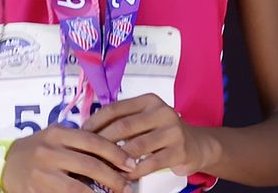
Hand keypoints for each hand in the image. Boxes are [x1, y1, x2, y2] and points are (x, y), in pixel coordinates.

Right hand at [0, 125, 136, 192]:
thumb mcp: (55, 137)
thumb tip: (114, 153)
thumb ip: (79, 141)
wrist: (4, 163)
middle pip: (89, 165)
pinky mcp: (36, 191)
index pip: (92, 141)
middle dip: (113, 177)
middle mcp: (49, 151)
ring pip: (77, 187)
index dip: (115, 153)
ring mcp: (41, 173)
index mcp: (57, 133)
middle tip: (128, 186)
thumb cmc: (36, 149)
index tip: (131, 163)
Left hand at [83, 93, 219, 179]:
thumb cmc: (162, 132)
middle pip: (123, 127)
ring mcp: (172, 130)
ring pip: (136, 146)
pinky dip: (134, 171)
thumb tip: (88, 131)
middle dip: (102, 142)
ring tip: (103, 168)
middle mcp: (162, 111)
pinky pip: (150, 163)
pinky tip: (124, 176)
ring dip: (117, 159)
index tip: (82, 135)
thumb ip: (123, 121)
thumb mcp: (145, 119)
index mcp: (149, 100)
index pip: (115, 108)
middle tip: (88, 154)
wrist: (196, 145)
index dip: (95, 122)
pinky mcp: (179, 150)